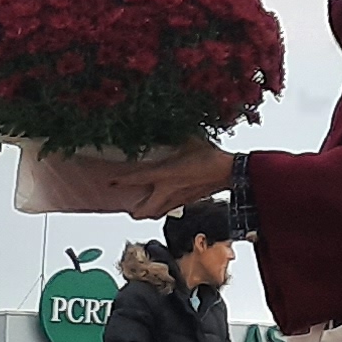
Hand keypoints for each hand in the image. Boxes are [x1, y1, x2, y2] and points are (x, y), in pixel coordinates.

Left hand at [110, 141, 237, 219]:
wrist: (230, 172)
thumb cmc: (211, 156)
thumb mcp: (189, 142)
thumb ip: (174, 139)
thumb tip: (165, 128)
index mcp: (166, 174)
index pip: (138, 179)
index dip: (122, 181)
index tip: (111, 182)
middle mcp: (168, 190)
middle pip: (144, 211)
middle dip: (134, 211)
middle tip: (129, 206)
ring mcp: (178, 199)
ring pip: (156, 214)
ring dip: (147, 213)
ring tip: (142, 207)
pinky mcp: (188, 202)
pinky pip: (169, 209)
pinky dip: (162, 208)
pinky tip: (163, 200)